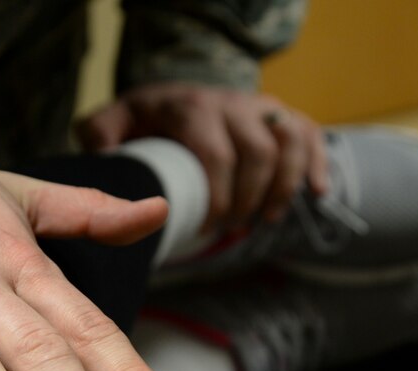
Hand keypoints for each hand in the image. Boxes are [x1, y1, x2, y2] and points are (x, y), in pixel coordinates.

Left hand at [78, 82, 327, 230]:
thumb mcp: (112, 124)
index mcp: (190, 107)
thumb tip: (103, 161)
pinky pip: (311, 133)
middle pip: (259, 152)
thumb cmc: (141, 123)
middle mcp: (230, 102)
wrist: (171, 96)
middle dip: (249, 199)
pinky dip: (318, 165)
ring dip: (284, 187)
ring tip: (265, 220)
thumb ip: (99, 136)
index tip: (206, 227)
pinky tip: (317, 194)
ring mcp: (258, 106)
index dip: (218, 197)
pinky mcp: (280, 115)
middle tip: (231, 228)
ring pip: (290, 141)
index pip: (216, 154)